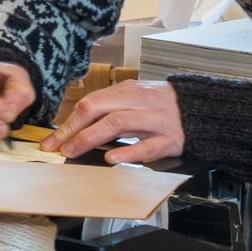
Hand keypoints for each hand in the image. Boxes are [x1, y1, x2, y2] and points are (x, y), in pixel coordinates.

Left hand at [52, 78, 186, 164]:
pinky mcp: (169, 138)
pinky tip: (111, 158)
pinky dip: (127, 152)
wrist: (200, 108)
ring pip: (117, 123)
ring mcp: (153, 120)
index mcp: (127, 92)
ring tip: (73, 151)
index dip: (67, 122)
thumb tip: (78, 127)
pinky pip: (146, 145)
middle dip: (72, 129)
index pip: (90, 103)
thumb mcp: (135, 100)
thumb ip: (110, 109)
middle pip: (98, 109)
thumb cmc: (162, 106)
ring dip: (91, 137)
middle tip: (56, 147)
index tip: (51, 140)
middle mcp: (138, 102)